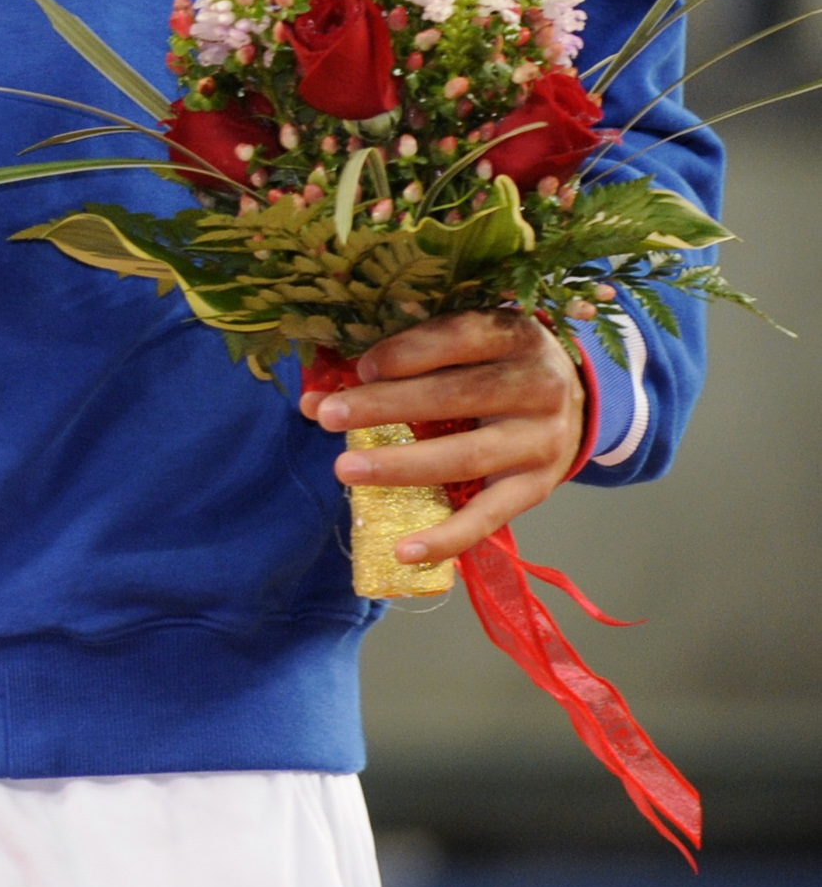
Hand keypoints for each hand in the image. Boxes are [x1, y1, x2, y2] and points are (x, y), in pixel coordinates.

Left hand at [304, 310, 585, 566]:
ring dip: (402, 466)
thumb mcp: (459, 346)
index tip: (362, 368)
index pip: (460, 337)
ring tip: (345, 470)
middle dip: (387, 407)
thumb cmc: (489, 364)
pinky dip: (447, 537)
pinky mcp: (538, 487)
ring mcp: (542, 441)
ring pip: (468, 456)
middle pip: (457, 396)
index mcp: (514, 335)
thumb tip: (314, 400)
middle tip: (331, 416)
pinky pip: (490, 517)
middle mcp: (538, 386)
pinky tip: (403, 550)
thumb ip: (394, 363)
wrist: (572, 401)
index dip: (409, 352)